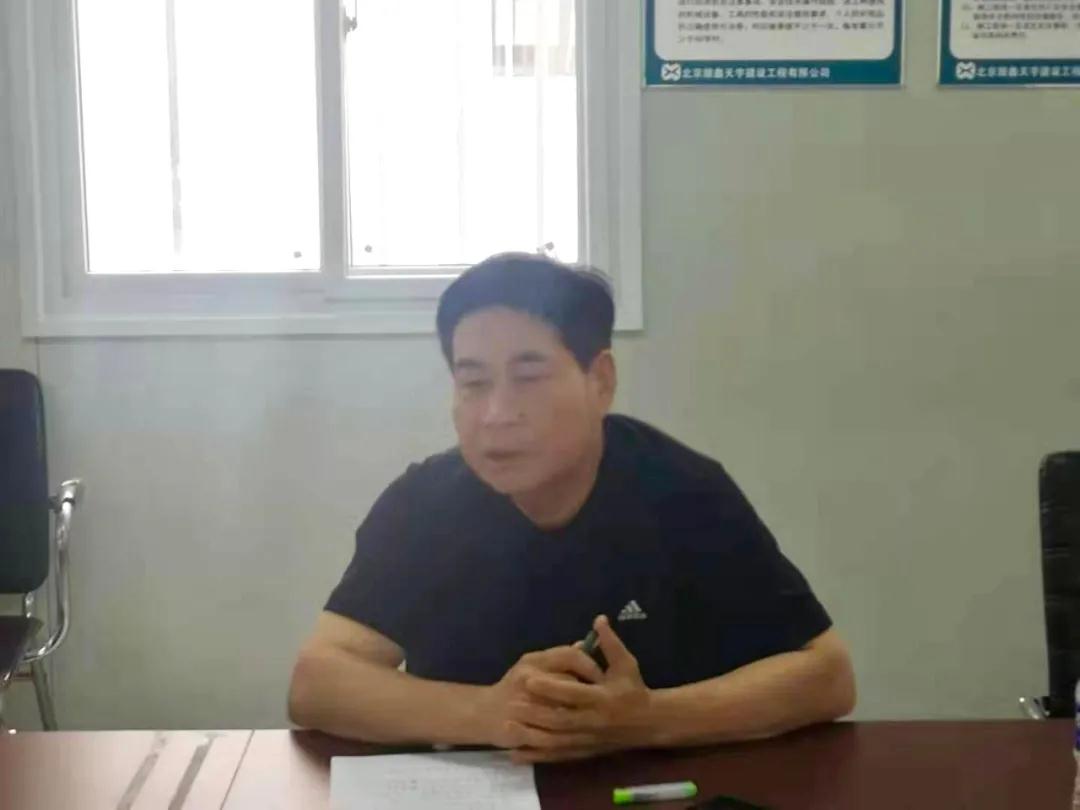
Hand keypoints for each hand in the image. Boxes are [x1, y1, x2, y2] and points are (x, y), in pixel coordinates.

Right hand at [478, 644, 603, 749]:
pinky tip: (576, 733)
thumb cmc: (515, 686)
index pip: (570, 655)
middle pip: (569, 681)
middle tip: (603, 699)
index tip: (603, 677)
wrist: (485, 712)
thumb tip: (584, 645)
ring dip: (580, 714)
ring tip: (592, 716)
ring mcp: (523, 704)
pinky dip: (565, 734)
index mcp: (534, 661)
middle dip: (590, 691)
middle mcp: (528, 679)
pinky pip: (550, 733)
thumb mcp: (535, 665)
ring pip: (562, 709)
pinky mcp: (520, 728)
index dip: (590, 665)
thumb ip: (559, 657)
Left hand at [507, 615, 653, 762]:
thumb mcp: (626, 664)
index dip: (550, 687)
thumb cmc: (634, 690)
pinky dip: (537, 756)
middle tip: (512, 703)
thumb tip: (599, 619)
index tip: (528, 679)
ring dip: (532, 735)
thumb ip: (610, 643)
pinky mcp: (584, 753)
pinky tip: (516, 754)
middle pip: (560, 719)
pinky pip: (557, 756)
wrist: (649, 724)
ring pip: (556, 741)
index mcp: (603, 698)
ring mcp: (588, 740)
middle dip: (535, 712)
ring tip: (508, 727)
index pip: (573, 693)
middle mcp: (595, 721)